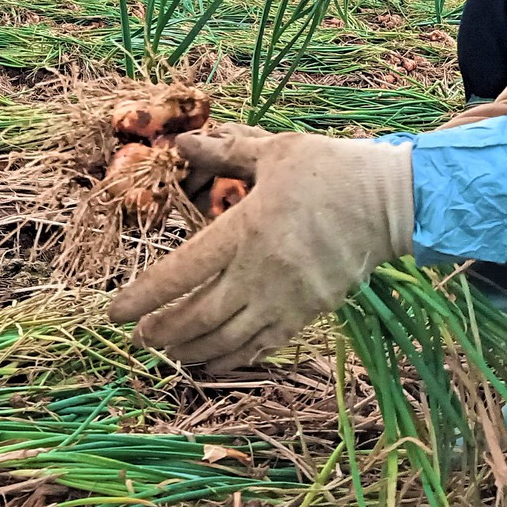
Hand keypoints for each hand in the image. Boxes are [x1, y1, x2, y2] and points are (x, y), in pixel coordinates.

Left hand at [108, 125, 413, 371]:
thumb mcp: (276, 151)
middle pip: (197, 316)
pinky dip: (232, 358)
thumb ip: (225, 152)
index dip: (143, 298)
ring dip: (191, 349)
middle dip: (161, 331)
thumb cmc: (331, 170)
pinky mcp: (308, 313)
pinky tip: (213, 362)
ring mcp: (286, 299)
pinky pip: (262, 346)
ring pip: (227, 339)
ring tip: (169, 351)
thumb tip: (182, 144)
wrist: (391, 202)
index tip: (115, 313)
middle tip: (138, 338)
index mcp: (246, 230)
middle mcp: (261, 272)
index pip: (180, 273)